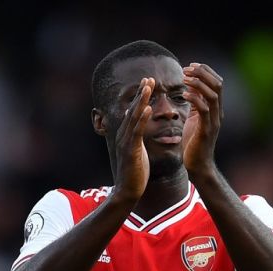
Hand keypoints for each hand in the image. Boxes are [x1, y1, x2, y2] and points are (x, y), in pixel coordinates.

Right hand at [112, 77, 154, 201]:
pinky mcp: (130, 150)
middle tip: (148, 78)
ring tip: (148, 87)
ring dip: (141, 101)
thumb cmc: (135, 174)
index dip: (140, 97)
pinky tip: (147, 108)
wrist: (128, 191)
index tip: (148, 83)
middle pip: (133, 110)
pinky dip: (141, 119)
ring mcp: (126, 142)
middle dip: (141, 93)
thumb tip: (140, 132)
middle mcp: (124, 135)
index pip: (134, 112)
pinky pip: (137, 132)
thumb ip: (138, 140)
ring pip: (134, 117)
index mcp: (127, 135)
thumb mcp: (137, 153)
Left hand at [181, 63, 223, 174]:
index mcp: (215, 109)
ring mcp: (214, 121)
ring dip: (198, 84)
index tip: (190, 66)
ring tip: (184, 78)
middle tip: (187, 68)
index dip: (205, 71)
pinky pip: (204, 110)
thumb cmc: (193, 143)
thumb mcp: (194, 119)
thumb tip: (191, 88)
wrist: (197, 166)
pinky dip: (195, 99)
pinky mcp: (206, 130)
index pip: (216, 83)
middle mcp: (218, 113)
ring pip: (213, 95)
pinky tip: (184, 94)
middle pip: (217, 85)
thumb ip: (195, 104)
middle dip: (203, 73)